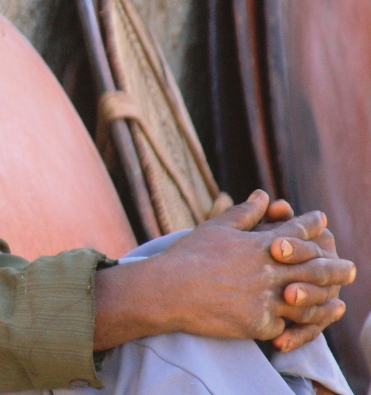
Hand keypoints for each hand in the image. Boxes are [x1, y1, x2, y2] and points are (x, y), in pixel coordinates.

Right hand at [174, 191, 353, 341]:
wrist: (169, 290)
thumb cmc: (189, 255)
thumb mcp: (216, 227)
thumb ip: (244, 213)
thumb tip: (263, 194)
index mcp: (260, 244)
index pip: (296, 232)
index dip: (312, 225)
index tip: (322, 221)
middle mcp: (268, 270)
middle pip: (314, 268)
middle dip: (334, 267)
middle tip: (350, 268)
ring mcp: (265, 299)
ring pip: (306, 301)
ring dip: (323, 302)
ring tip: (336, 302)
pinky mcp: (258, 324)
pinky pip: (285, 325)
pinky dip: (294, 325)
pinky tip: (302, 325)